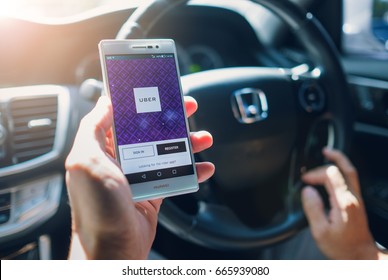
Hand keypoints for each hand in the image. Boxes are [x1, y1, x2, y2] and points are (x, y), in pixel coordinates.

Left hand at [65, 96, 214, 258]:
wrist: (113, 249)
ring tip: (204, 137)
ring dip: (187, 143)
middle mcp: (119, 160)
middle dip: (171, 118)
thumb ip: (93, 128)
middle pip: (150, 131)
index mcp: (101, 149)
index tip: (157, 90)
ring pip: (167, 151)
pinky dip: (191, 170)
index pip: (122, 117)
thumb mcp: (86, 160)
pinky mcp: (153, 192)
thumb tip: (105, 103)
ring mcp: (138, 176)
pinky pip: (175, 175)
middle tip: (189, 107)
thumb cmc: (97, 209)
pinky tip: (204, 167)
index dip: (140, 102)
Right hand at [301, 148, 379, 258]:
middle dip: (330, 159)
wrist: (360, 256)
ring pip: (351, 172)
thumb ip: (313, 209)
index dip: (315, 173)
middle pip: (346, 168)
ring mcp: (357, 199)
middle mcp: (353, 198)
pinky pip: (351, 179)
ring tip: (328, 153)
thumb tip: (307, 191)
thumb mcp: (320, 232)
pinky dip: (342, 170)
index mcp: (344, 203)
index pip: (330, 175)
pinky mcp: (357, 203)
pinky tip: (333, 171)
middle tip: (320, 154)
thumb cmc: (341, 248)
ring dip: (340, 160)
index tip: (304, 179)